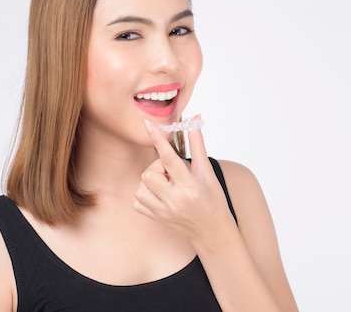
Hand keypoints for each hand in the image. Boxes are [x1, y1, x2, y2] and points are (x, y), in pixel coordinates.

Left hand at [133, 116, 233, 241]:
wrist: (212, 230)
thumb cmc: (212, 199)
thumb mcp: (208, 172)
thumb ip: (198, 145)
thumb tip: (195, 119)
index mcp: (190, 187)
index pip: (170, 160)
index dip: (158, 140)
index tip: (147, 124)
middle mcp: (175, 201)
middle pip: (150, 173)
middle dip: (159, 168)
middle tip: (174, 174)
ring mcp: (163, 212)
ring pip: (142, 185)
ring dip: (152, 180)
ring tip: (169, 185)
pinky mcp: (155, 218)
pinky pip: (137, 199)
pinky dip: (145, 192)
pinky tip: (160, 193)